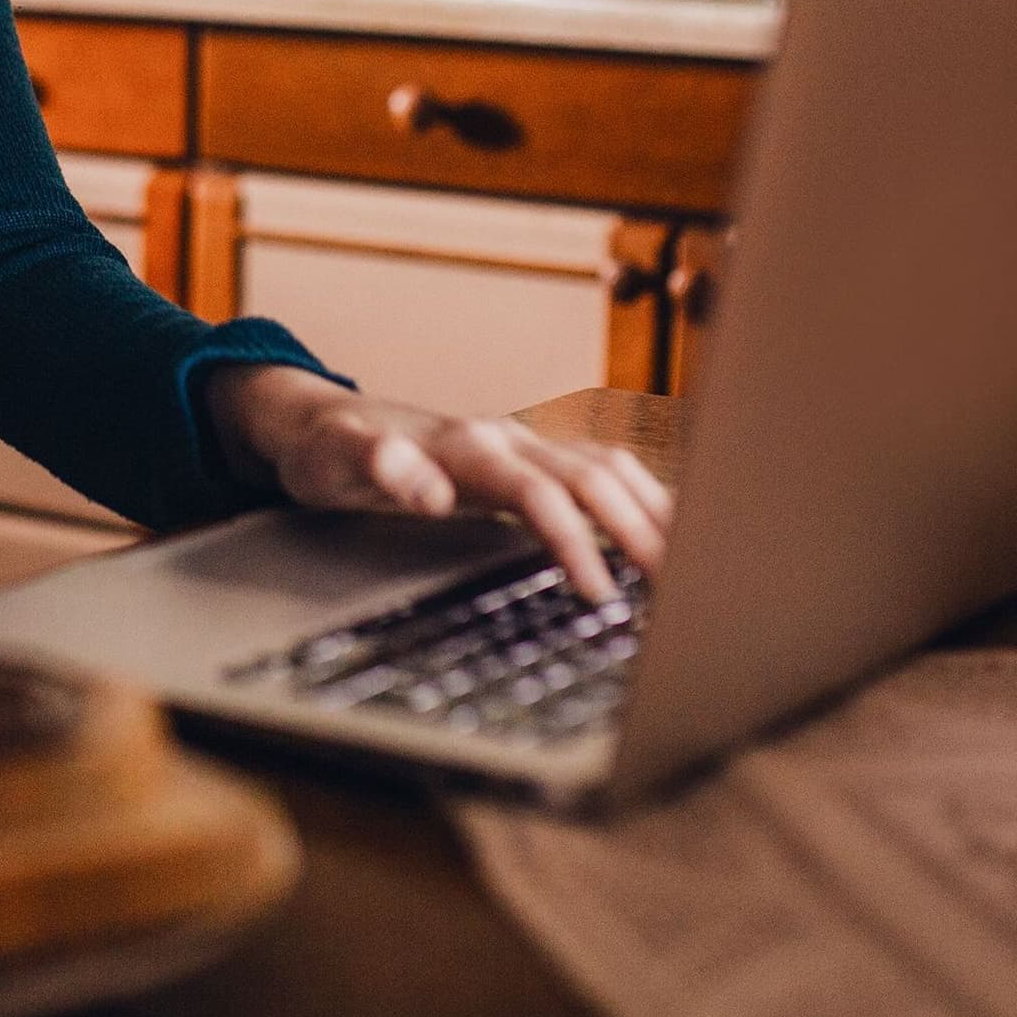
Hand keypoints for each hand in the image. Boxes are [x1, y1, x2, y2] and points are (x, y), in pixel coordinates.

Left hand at [202, 364, 671, 604]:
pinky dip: (640, 498)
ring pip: (607, 468)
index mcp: (466, 446)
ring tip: (701, 568)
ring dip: (654, 511)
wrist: (315, 420)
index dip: (572, 541)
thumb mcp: (334, 463)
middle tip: (683, 595)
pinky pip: (599, 470)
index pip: (538, 492)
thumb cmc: (327, 449)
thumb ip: (378, 467)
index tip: (598, 596)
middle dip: (641, 530)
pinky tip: (665, 534)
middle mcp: (503, 439)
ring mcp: (519, 445)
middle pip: (591, 477)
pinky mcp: (524, 458)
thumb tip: (427, 484)